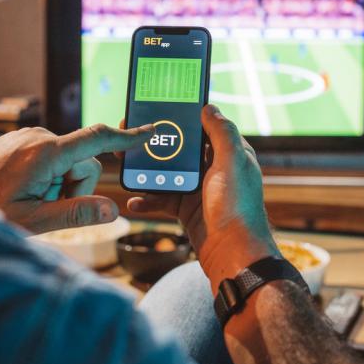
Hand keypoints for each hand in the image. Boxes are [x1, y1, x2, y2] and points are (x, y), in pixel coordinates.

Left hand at [0, 123, 153, 233]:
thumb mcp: (33, 221)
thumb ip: (76, 214)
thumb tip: (112, 210)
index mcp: (47, 153)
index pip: (98, 139)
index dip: (127, 137)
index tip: (149, 131)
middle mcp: (40, 137)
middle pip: (84, 161)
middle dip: (76, 187)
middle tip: (48, 207)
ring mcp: (29, 136)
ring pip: (68, 160)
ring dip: (60, 183)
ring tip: (33, 200)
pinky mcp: (22, 140)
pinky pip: (51, 155)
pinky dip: (49, 175)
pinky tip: (26, 190)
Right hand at [126, 105, 278, 292]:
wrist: (233, 255)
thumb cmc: (236, 206)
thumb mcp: (232, 162)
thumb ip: (222, 133)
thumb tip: (209, 107)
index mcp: (229, 153)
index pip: (206, 128)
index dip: (186, 118)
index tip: (163, 108)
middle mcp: (215, 169)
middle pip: (182, 149)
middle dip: (159, 144)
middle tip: (133, 135)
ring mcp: (200, 189)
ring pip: (169, 173)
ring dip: (149, 170)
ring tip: (127, 164)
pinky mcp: (188, 208)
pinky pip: (164, 198)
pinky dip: (149, 199)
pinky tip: (135, 200)